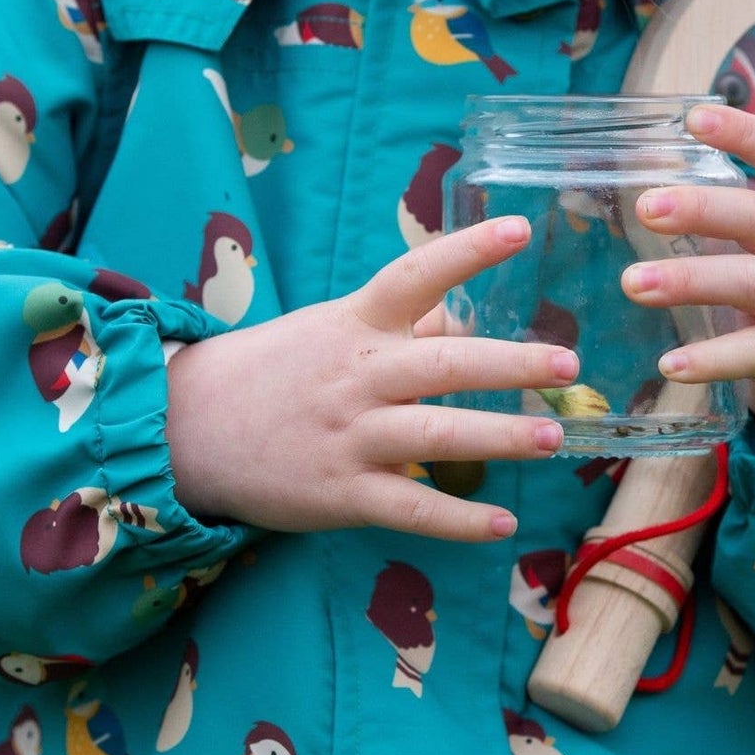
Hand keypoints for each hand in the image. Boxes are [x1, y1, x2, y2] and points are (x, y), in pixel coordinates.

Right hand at [164, 216, 577, 541]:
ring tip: (553, 439)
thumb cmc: (275, 371)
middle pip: (444, 363)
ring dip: (500, 437)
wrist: (188, 430)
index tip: (518, 230)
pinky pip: (409, 507)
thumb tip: (465, 314)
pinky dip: (458, 519)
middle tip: (567, 365)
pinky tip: (502, 524)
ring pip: (436, 434)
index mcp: (356, 323)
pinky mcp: (340, 493)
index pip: (416, 275)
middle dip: (510, 364)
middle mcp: (357, 374)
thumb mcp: (332, 330)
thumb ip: (400, 325)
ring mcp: (349, 435)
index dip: (467, 251)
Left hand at [619, 102, 754, 442]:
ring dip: (691, 281)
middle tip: (646, 208)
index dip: (747, 134)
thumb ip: (723, 202)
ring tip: (633, 284)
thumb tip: (645, 158)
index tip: (694, 119)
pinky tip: (669, 364)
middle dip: (703, 210)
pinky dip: (711, 359)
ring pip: (754, 283)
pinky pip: (753, 354)